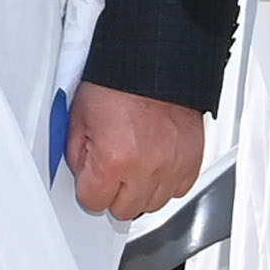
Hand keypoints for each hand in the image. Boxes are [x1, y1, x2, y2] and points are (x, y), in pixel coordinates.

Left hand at [67, 82, 206, 221]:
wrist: (155, 60)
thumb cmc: (119, 81)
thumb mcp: (78, 115)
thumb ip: (76, 153)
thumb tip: (81, 173)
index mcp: (114, 159)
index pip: (92, 202)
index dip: (88, 188)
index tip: (91, 177)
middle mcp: (146, 168)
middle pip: (123, 210)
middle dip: (113, 192)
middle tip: (111, 169)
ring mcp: (172, 166)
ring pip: (152, 203)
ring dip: (141, 189)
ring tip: (135, 162)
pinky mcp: (192, 160)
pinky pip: (177, 189)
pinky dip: (165, 180)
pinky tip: (155, 160)